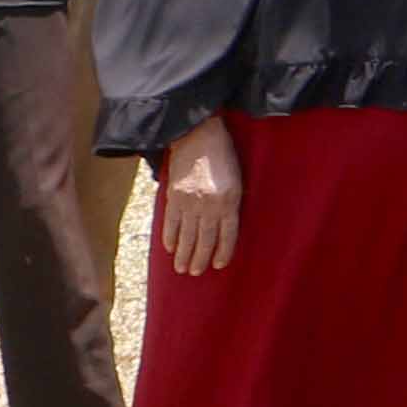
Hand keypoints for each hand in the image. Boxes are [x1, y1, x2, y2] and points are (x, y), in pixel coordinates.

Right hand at [155, 118, 242, 276]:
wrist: (198, 134)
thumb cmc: (222, 156)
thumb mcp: (236, 180)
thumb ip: (231, 203)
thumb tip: (223, 228)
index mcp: (230, 199)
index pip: (228, 233)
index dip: (223, 251)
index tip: (218, 265)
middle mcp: (210, 203)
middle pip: (205, 238)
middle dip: (200, 258)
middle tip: (195, 272)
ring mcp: (190, 200)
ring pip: (187, 235)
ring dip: (184, 254)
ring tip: (181, 268)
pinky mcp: (174, 195)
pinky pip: (171, 222)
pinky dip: (170, 237)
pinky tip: (170, 248)